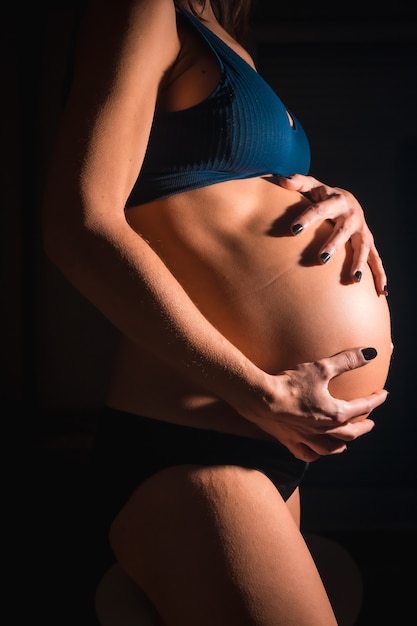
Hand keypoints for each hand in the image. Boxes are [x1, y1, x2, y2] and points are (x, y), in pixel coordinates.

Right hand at [239, 346, 387, 462]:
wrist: (260, 399)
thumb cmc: (290, 383)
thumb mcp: (321, 368)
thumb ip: (347, 361)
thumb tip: (370, 353)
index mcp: (334, 414)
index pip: (362, 407)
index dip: (375, 400)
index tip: (383, 394)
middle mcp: (323, 431)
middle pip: (350, 433)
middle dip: (363, 427)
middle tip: (370, 422)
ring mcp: (306, 438)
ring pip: (330, 449)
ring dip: (342, 444)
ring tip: (346, 440)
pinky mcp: (289, 441)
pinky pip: (307, 454)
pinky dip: (315, 454)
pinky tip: (316, 450)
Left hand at [277, 174, 387, 295]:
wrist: (346, 201)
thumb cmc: (323, 196)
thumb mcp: (312, 186)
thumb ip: (298, 182)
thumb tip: (283, 179)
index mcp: (336, 201)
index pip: (318, 209)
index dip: (307, 219)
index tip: (293, 230)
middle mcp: (352, 216)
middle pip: (343, 231)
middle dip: (334, 245)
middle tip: (322, 259)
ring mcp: (362, 230)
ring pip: (364, 247)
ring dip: (360, 263)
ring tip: (354, 278)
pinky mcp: (368, 242)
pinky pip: (376, 259)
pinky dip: (380, 274)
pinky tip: (382, 291)